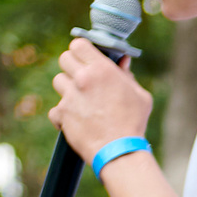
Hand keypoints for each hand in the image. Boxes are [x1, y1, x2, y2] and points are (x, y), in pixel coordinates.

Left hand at [50, 40, 155, 161]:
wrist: (119, 151)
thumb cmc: (133, 123)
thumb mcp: (140, 95)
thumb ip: (127, 75)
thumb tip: (122, 62)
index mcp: (102, 69)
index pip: (79, 44)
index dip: (81, 49)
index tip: (84, 56)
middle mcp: (83, 79)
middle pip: (64, 58)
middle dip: (72, 65)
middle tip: (81, 76)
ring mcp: (70, 96)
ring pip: (58, 81)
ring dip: (67, 88)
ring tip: (80, 100)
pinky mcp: (62, 113)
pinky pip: (56, 108)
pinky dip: (63, 114)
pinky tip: (76, 120)